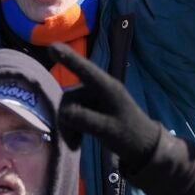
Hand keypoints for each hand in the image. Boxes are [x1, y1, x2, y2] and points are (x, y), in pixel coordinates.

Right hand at [49, 46, 163, 171]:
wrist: (144, 147)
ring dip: (69, 125)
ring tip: (75, 144)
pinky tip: (76, 141)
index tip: (51, 47)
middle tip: (71, 142)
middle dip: (66, 118)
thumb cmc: (129, 136)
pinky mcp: (94, 106)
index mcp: (107, 88)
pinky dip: (73, 126)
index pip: (85, 70)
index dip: (68, 58)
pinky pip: (75, 112)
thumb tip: (63, 112)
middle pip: (72, 96)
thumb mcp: (107, 130)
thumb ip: (85, 120)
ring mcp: (96, 97)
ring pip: (71, 106)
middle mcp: (100, 88)